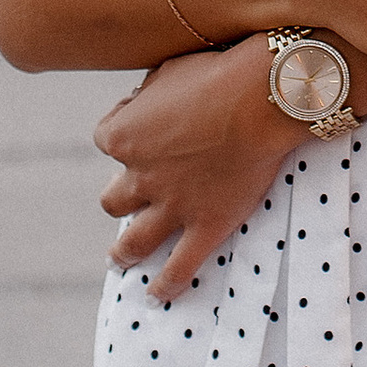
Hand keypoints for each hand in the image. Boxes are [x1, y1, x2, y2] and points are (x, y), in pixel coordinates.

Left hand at [97, 47, 293, 298]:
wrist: (260, 97)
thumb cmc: (218, 72)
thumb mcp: (169, 70)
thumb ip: (150, 94)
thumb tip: (145, 102)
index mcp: (123, 135)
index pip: (106, 138)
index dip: (123, 133)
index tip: (141, 127)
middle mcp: (140, 175)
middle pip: (113, 197)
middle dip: (121, 196)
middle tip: (130, 197)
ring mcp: (172, 205)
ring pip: (134, 240)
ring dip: (124, 252)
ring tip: (119, 259)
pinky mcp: (205, 225)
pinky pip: (179, 265)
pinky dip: (166, 284)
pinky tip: (158, 296)